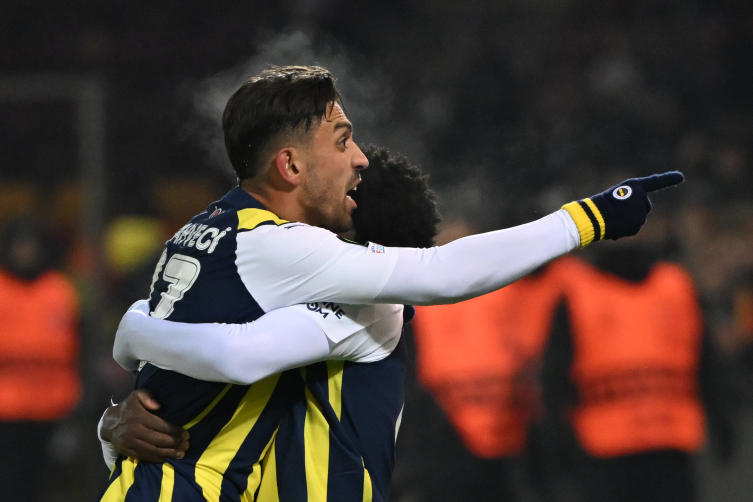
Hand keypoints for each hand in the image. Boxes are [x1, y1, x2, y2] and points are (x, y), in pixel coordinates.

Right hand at [101, 389, 188, 462]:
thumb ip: (148, 396)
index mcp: (140, 418)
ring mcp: (131, 443)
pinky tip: (166, 458)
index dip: (175, 431)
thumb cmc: (128, 407)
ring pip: (152, 450)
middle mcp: (135, 431)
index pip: (161, 426)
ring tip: (181, 454)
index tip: (186, 434)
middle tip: (187, 445)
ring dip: (168, 453)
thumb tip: (158, 405)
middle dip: (175, 443)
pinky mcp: (127, 451)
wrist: (109, 423)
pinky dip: (156, 458)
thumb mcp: (137, 395)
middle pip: (158, 440)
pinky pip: (143, 456)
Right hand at [562, 171, 683, 247]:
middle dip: (636, 210)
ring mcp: (640, 211)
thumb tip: (636, 222)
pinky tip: (615, 225)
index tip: (681, 177)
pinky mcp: (637, 224)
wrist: (593, 216)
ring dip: (628, 220)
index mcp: (635, 186)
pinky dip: (625, 229)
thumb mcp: (616, 197)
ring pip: (639, 219)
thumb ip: (630, 203)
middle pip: (645, 206)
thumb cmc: (600, 205)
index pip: (655, 182)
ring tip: (614, 218)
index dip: (668, 179)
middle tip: (619, 211)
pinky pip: (634, 228)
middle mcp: (641, 197)